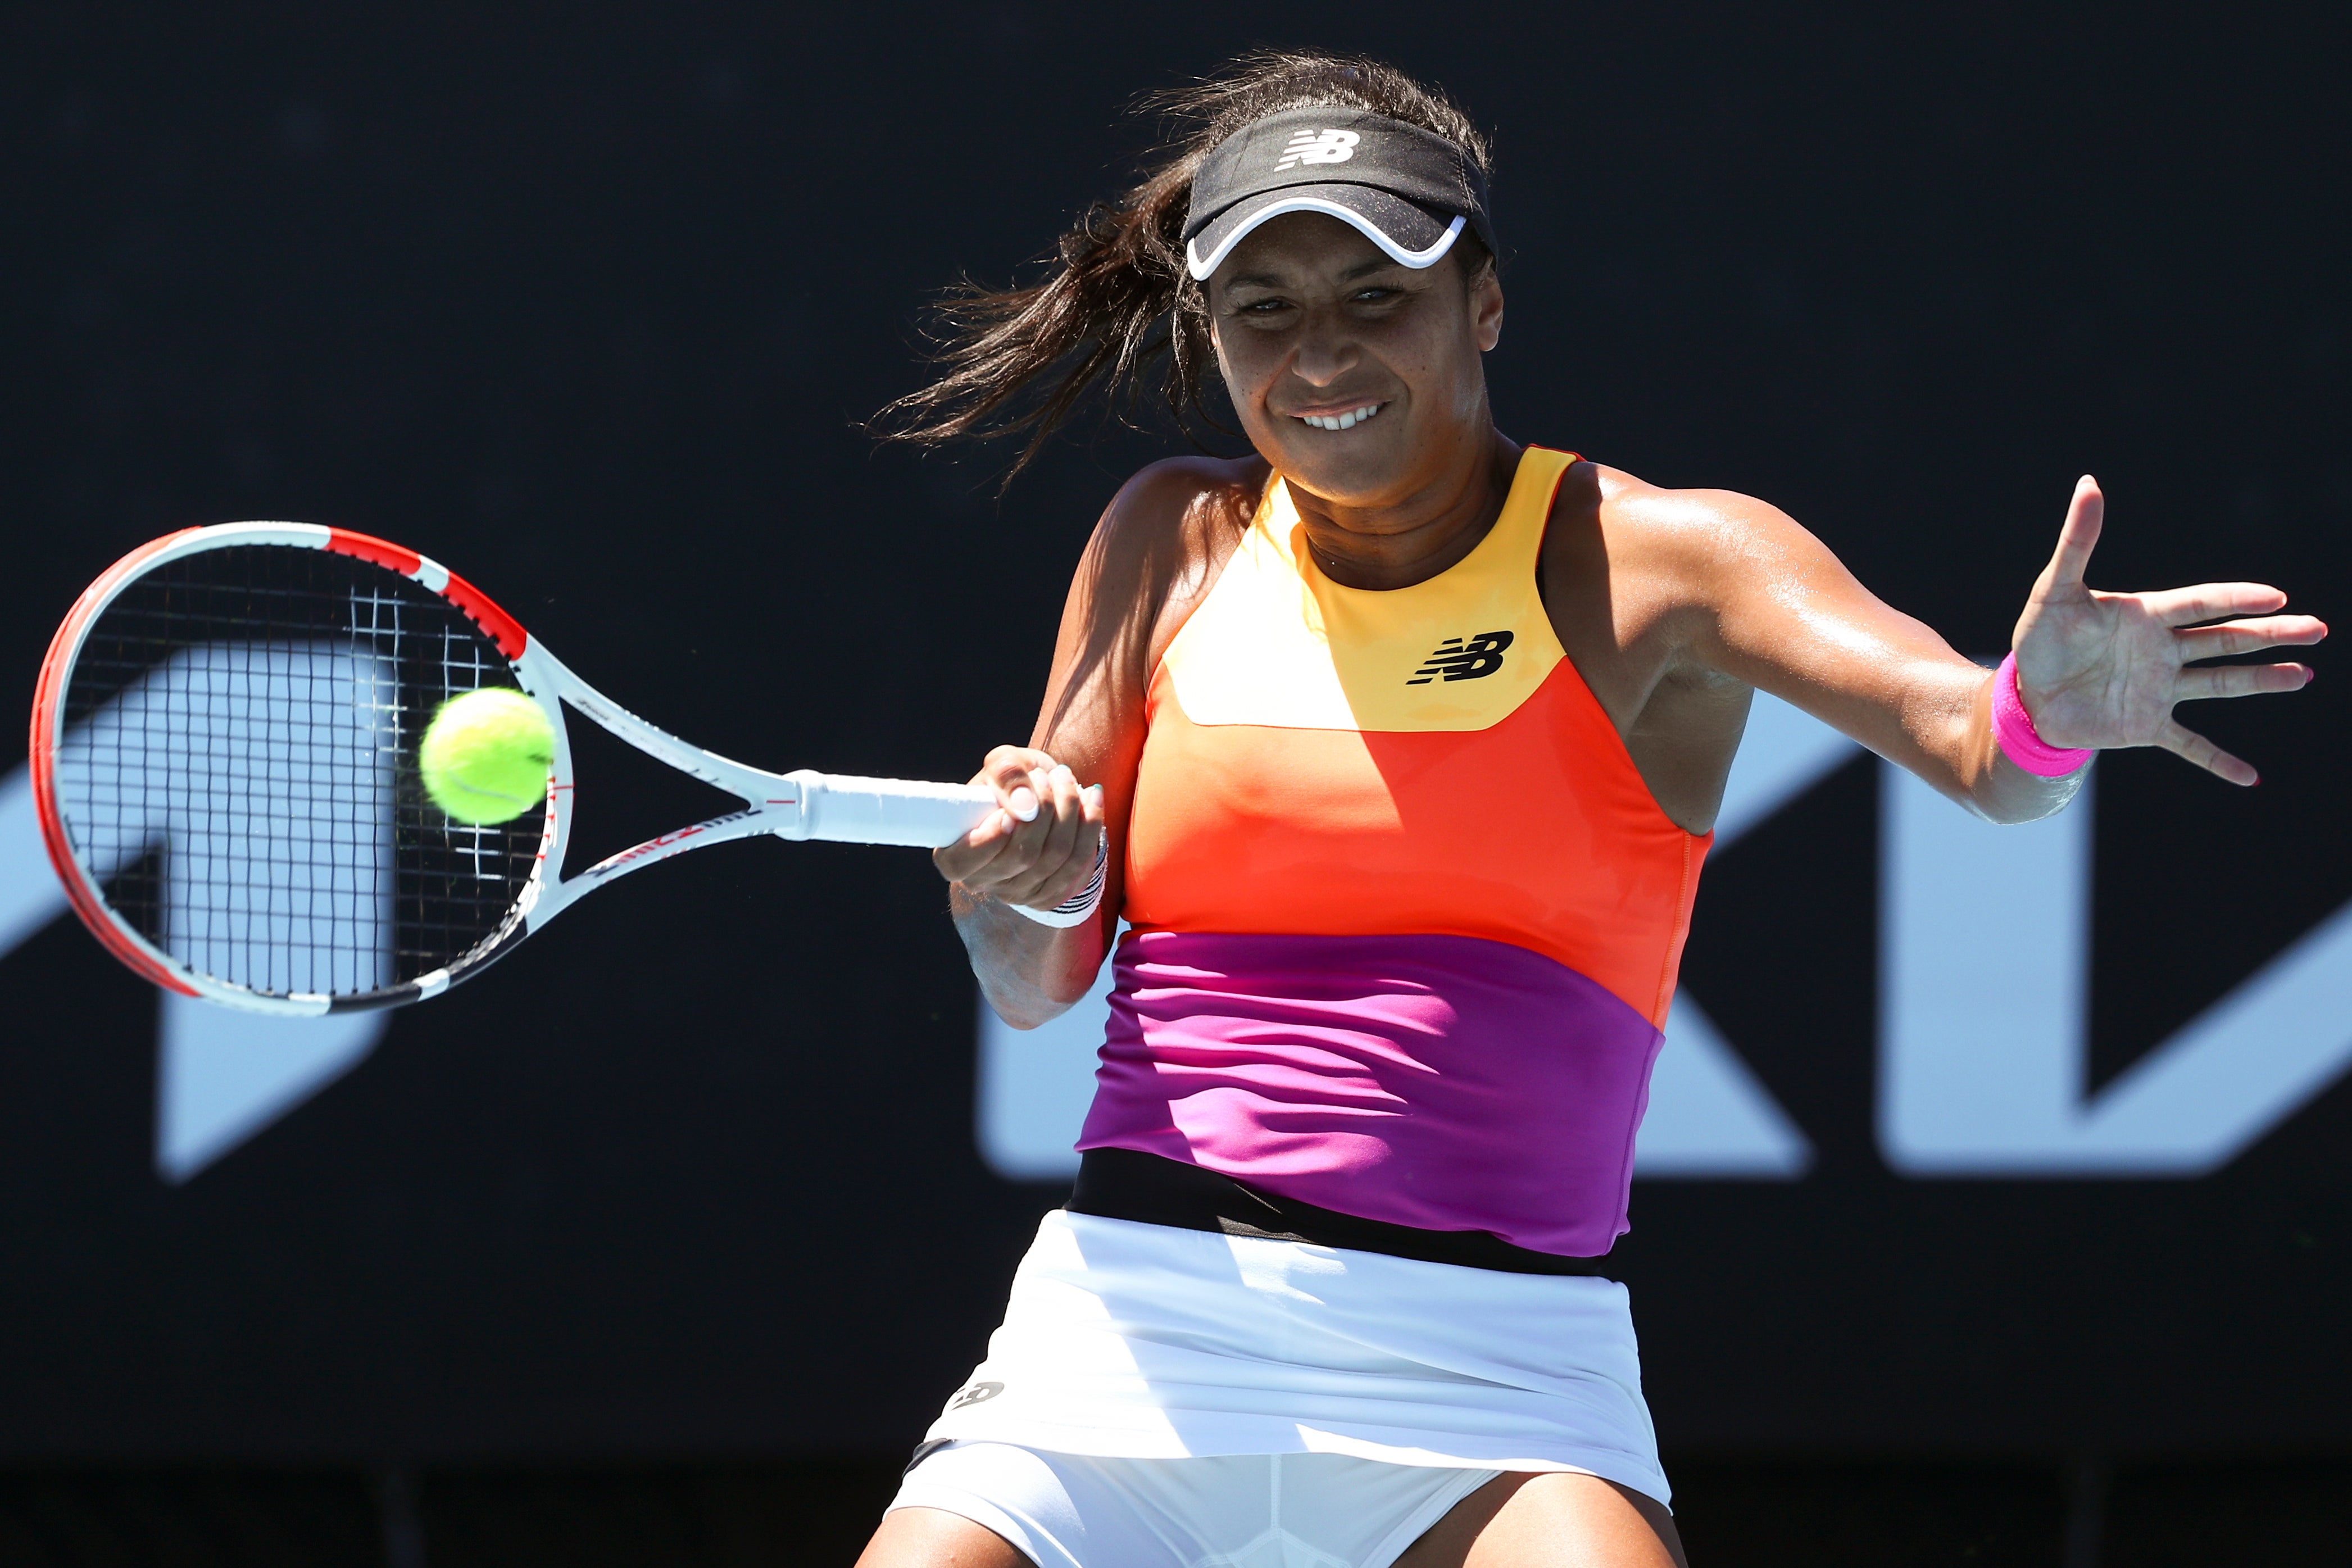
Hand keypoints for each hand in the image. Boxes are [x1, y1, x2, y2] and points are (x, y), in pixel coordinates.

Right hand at [932, 745, 1105, 911]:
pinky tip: (1092, 800)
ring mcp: (1017, 893)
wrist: (1038, 798)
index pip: (963, 862)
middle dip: (1046, 808)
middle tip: (1054, 775)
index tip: (1010, 810)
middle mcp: (982, 881)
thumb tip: (1025, 805)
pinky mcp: (1049, 895)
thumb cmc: (1011, 782)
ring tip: (1069, 780)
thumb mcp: (1002, 762)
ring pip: (1055, 857)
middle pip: (1023, 855)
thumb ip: (1005, 773)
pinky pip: (1079, 866)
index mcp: (954, 855)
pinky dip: (1090, 827)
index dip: (988, 839)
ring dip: (1071, 811)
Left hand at [2012, 476, 2324, 784]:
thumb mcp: (2054, 589)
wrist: (2025, 695)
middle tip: (2317, 628)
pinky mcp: (2145, 726)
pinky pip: (2188, 744)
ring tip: (2303, 675)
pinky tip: (2250, 778)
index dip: (2237, 599)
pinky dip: (2217, 760)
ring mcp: (2159, 690)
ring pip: (2220, 683)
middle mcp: (2162, 652)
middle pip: (2225, 639)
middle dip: (2271, 634)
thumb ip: (2077, 541)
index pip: (2201, 603)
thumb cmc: (2040, 638)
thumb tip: (2088, 484)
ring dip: (2261, 680)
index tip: (2276, 596)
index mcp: (2147, 616)